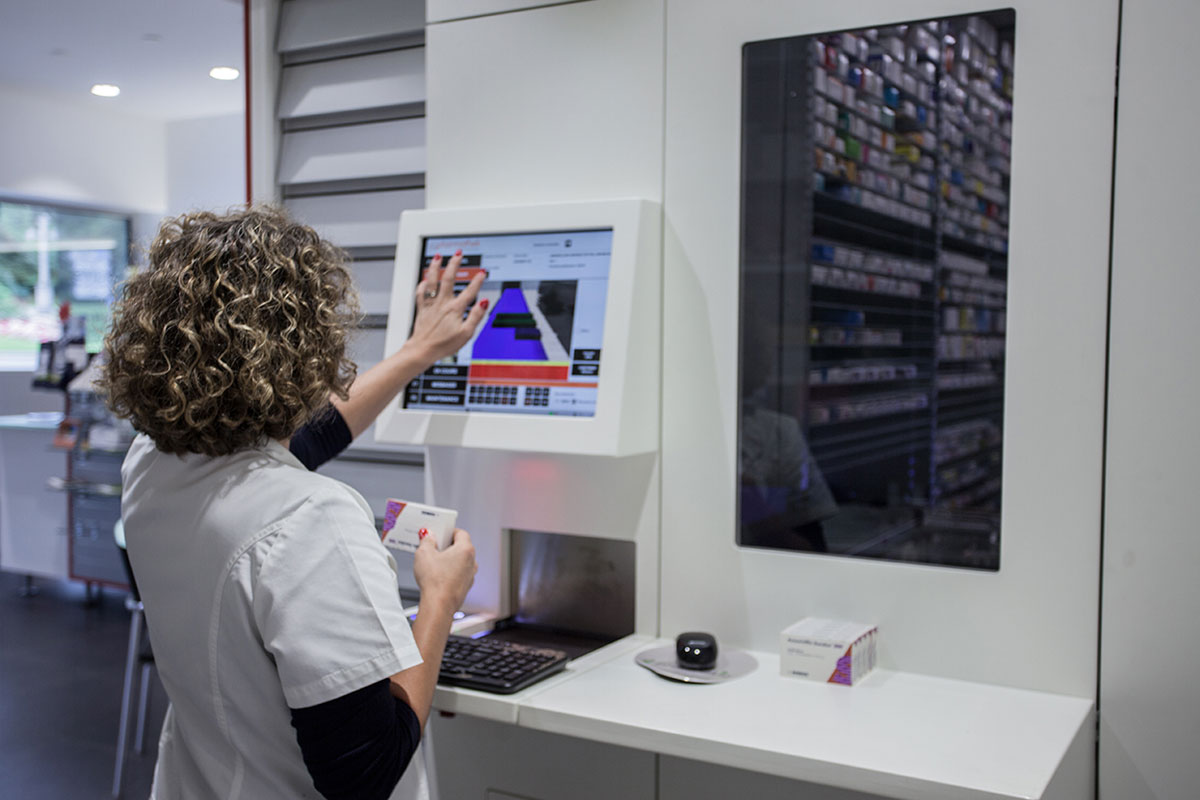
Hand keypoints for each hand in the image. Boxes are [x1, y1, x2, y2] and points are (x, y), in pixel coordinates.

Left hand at [406, 251, 488, 365]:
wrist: (422, 350)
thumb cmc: (444, 345)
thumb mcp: (466, 334)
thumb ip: (476, 316)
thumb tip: (484, 302)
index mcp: (455, 309)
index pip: (469, 292)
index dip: (477, 281)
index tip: (482, 272)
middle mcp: (442, 304)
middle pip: (448, 279)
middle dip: (454, 264)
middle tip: (458, 254)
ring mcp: (431, 305)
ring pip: (432, 281)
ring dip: (435, 267)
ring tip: (438, 257)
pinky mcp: (422, 310)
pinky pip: (421, 293)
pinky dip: (423, 285)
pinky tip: (425, 280)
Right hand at [412, 528, 476, 612]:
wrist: (439, 605)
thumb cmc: (435, 582)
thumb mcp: (424, 554)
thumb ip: (427, 541)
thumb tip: (428, 536)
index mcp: (466, 550)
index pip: (460, 533)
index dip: (448, 531)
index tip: (438, 533)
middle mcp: (472, 562)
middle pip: (461, 547)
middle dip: (447, 545)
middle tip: (433, 546)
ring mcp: (470, 575)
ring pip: (460, 562)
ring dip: (448, 560)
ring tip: (433, 563)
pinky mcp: (465, 586)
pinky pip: (458, 574)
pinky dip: (450, 572)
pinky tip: (437, 575)